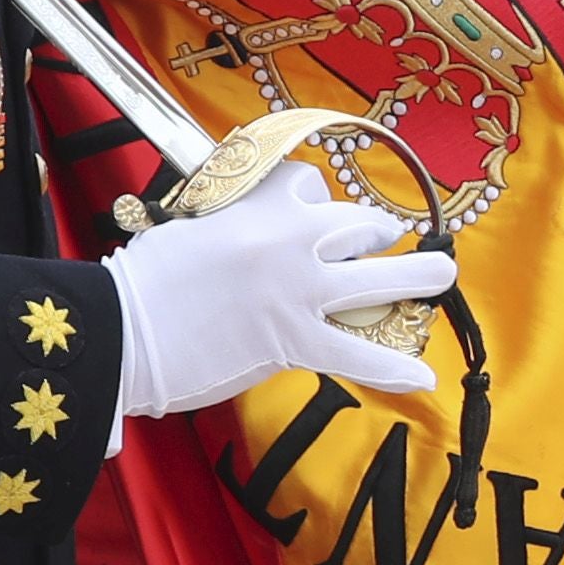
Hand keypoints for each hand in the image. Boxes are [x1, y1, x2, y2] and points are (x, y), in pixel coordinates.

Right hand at [108, 180, 455, 414]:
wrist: (123, 329)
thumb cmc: (142, 282)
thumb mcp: (186, 229)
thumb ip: (226, 227)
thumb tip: (237, 241)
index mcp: (257, 205)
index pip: (306, 184)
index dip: (315, 198)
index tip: (314, 210)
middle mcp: (290, 240)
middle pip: (357, 223)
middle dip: (375, 232)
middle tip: (384, 239)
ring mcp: (299, 291)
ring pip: (379, 279)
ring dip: (417, 277)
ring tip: (440, 277)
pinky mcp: (295, 341)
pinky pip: (358, 355)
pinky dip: (392, 370)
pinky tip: (422, 380)